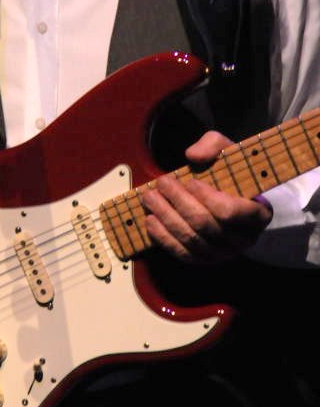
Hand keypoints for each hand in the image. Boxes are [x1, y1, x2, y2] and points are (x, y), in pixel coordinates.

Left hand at [141, 131, 272, 264]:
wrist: (237, 203)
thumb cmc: (232, 176)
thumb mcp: (229, 152)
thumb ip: (214, 146)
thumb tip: (193, 155)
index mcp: (257, 214)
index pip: (229, 212)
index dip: (207, 197)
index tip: (190, 182)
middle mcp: (242, 239)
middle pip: (204, 224)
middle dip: (178, 202)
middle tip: (161, 183)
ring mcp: (223, 253)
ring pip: (191, 239)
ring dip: (166, 217)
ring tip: (150, 198)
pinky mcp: (205, 260)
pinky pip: (182, 253)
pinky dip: (164, 237)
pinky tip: (150, 220)